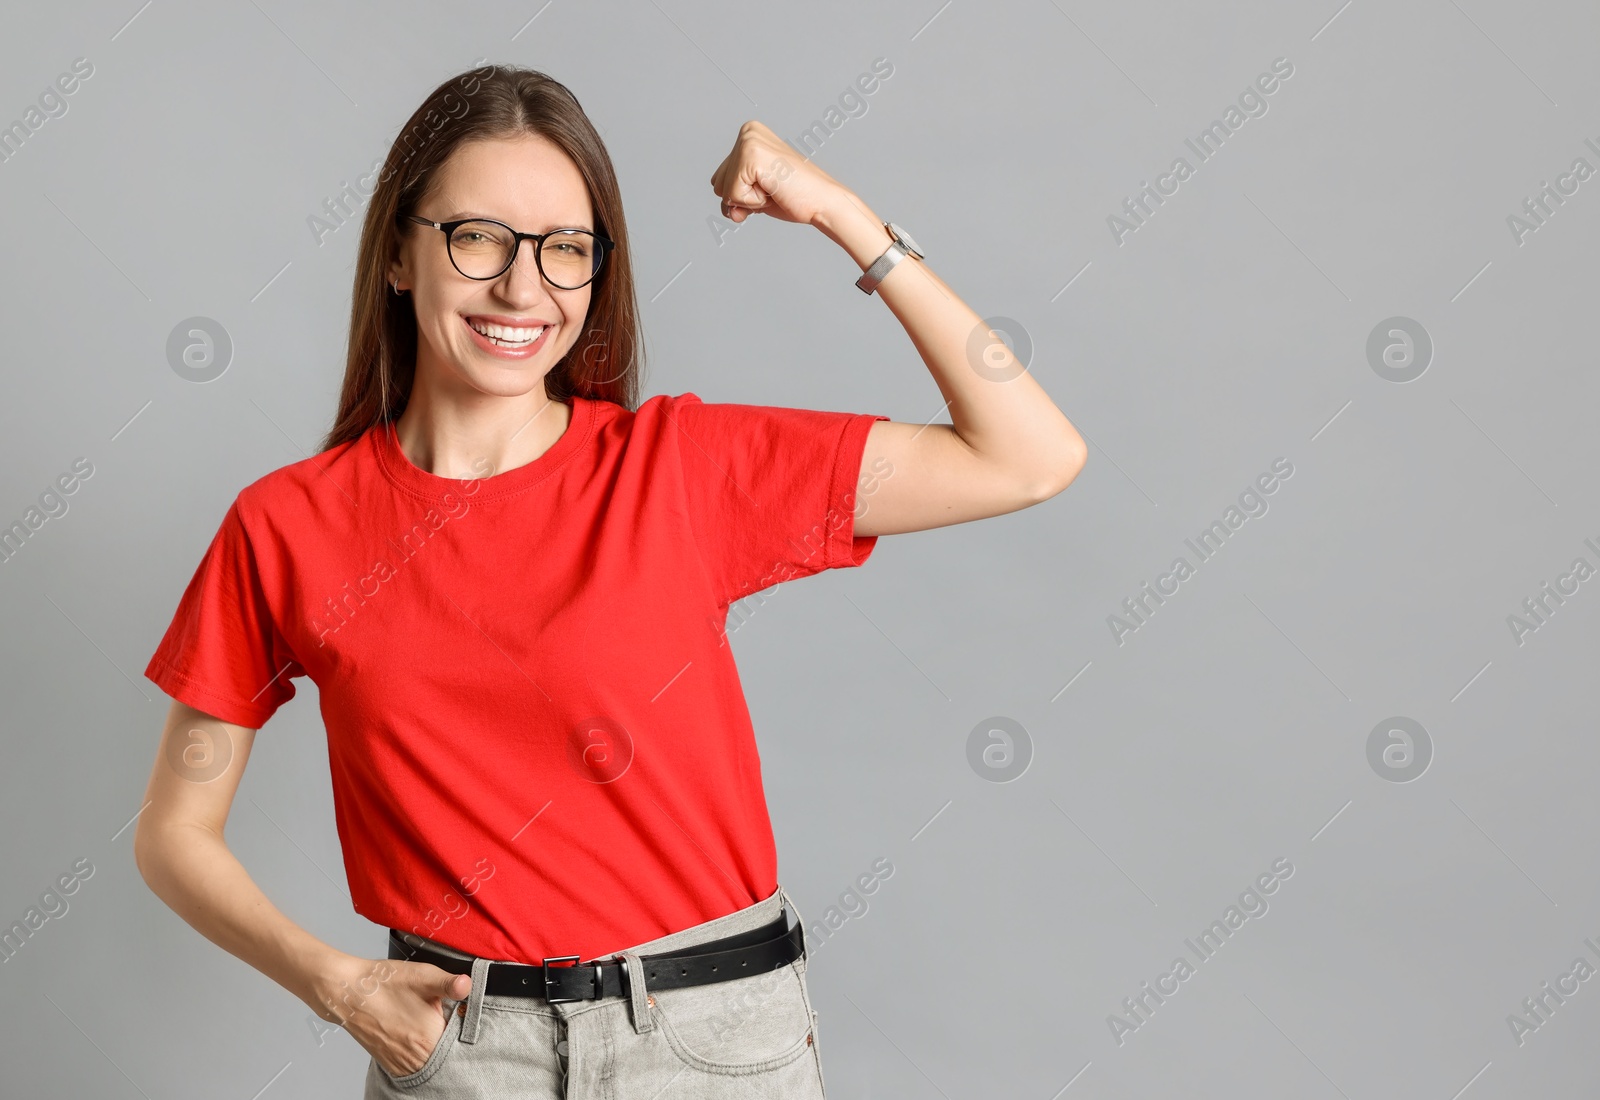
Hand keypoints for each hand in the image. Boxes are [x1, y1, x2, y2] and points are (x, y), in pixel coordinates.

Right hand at [309, 954, 471, 1077]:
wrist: (347, 992)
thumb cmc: (383, 983)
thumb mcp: (424, 975)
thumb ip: (450, 983)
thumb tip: (467, 986)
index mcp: (429, 1038)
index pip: (461, 1041)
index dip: (461, 1024)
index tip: (456, 1012)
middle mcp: (416, 1057)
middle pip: (446, 1052)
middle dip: (447, 1035)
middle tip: (436, 1015)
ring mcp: (401, 1064)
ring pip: (430, 1060)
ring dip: (432, 1044)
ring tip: (421, 1022)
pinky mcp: (390, 1065)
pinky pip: (414, 1065)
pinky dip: (418, 1052)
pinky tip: (412, 1032)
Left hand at [709, 120, 856, 227]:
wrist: (822, 202)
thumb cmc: (795, 197)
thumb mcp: (756, 193)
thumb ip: (734, 197)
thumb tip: (728, 211)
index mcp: (748, 134)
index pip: (719, 179)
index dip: (743, 194)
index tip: (770, 185)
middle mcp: (747, 132)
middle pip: (717, 185)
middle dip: (743, 198)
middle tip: (774, 188)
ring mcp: (748, 142)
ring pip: (723, 190)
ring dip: (749, 200)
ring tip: (775, 188)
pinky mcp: (751, 156)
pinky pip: (733, 195)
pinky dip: (753, 202)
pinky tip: (774, 189)